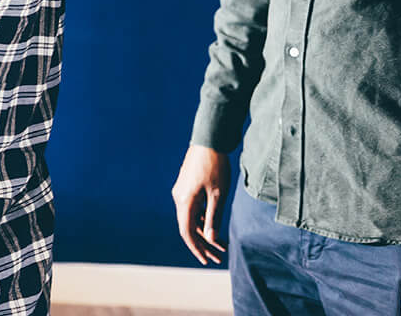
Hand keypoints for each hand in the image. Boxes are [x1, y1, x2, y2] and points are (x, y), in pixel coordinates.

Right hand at [171, 145, 229, 264]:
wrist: (209, 141)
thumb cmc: (215, 166)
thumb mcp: (218, 194)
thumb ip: (213, 217)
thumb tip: (210, 239)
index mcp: (184, 201)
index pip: (187, 232)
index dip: (196, 248)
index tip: (206, 260)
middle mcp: (179, 197)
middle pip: (189, 227)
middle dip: (204, 243)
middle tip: (218, 256)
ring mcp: (182, 191)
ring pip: (192, 218)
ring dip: (205, 231)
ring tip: (221, 244)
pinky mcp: (187, 187)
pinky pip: (193, 208)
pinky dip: (203, 219)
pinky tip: (215, 224)